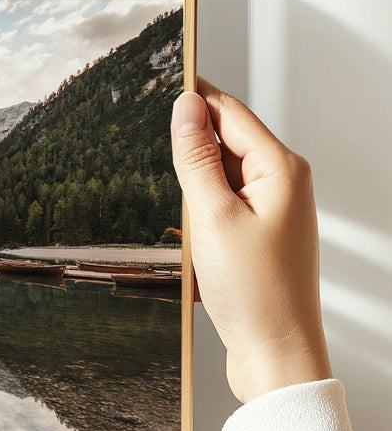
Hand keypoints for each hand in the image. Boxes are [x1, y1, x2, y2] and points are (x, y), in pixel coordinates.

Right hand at [170, 79, 331, 403]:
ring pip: (221, 176)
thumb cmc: (254, 292)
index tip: (162, 76)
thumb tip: (186, 107)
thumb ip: (197, 158)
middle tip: (147, 142)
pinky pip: (223, 205)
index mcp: (281, 170)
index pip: (230, 113)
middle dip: (189, 144)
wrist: (275, 354)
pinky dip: (200, 211)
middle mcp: (284, 184)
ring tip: (174, 208)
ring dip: (192, 185)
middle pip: (226, 141)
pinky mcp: (260, 236)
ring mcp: (273, 211)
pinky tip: (186, 234)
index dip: (194, 95)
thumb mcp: (212, 217)